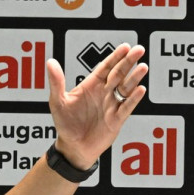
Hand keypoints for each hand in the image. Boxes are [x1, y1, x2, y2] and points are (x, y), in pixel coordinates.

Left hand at [46, 43, 147, 169]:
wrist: (73, 147)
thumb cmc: (65, 124)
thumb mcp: (58, 102)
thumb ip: (56, 82)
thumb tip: (50, 62)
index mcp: (91, 85)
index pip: (105, 67)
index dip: (115, 57)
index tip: (125, 47)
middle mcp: (104, 93)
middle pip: (119, 74)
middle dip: (128, 62)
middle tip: (139, 50)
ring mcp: (112, 105)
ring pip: (126, 88)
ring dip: (134, 78)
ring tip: (142, 67)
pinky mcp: (116, 119)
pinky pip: (126, 107)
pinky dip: (133, 99)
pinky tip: (140, 89)